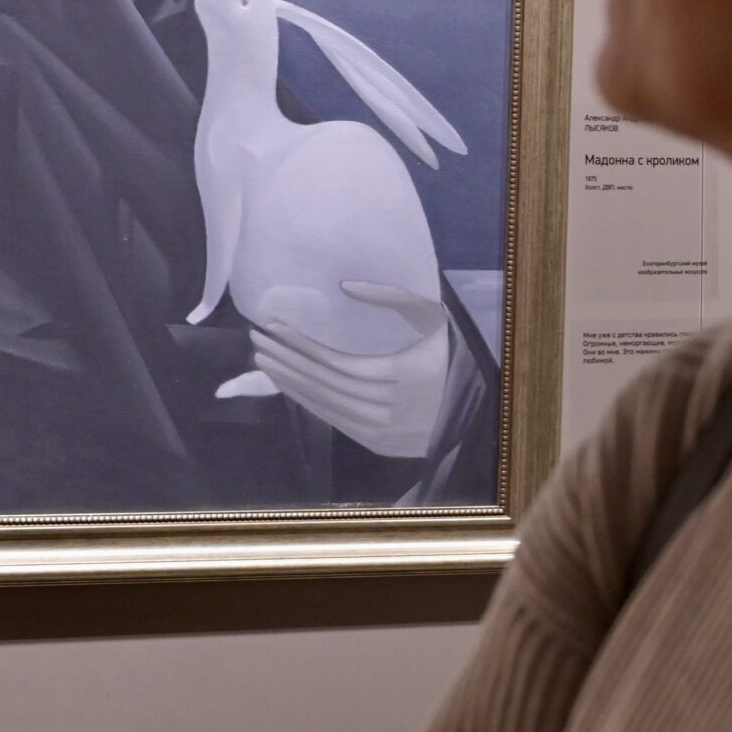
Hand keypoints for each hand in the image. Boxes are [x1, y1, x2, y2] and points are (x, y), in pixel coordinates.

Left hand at [251, 281, 452, 458]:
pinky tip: (290, 387)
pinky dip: (308, 404)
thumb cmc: (449, 353)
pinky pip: (334, 422)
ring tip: (264, 361)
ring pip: (324, 405)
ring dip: (290, 383)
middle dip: (286, 360)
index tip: (273, 327)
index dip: (301, 345)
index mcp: (400, 375)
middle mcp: (388, 407)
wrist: (474, 408)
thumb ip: (393, 297)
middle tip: (257, 339)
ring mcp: (382, 431)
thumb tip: (345, 286)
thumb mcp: (432, 317)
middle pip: (323, 383)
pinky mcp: (378, 444)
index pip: (335, 362)